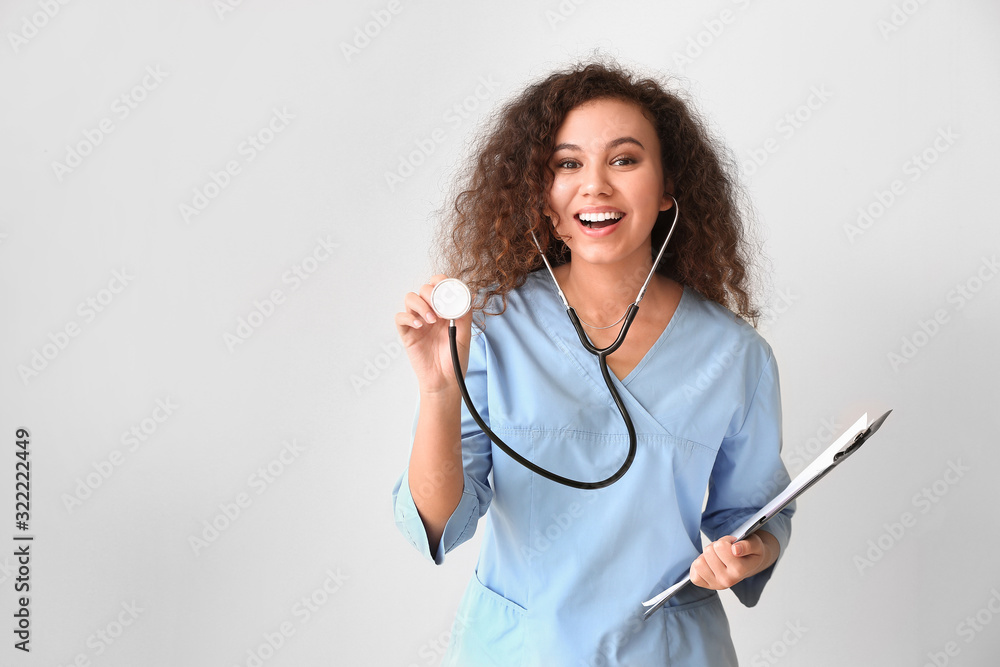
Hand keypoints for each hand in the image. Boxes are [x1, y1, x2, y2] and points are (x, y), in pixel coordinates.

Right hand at [394, 275, 473, 394]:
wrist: (445, 381)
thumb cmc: (455, 360)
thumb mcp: (465, 336)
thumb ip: (465, 316)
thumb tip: (466, 297)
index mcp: (445, 311)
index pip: (439, 286)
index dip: (440, 281)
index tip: (446, 287)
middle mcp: (430, 313)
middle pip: (423, 289)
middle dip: (430, 293)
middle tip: (439, 307)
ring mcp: (417, 322)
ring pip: (410, 298)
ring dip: (420, 304)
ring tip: (431, 320)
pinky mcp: (407, 334)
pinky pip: (400, 317)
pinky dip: (408, 317)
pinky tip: (419, 326)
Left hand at [689, 531, 778, 590]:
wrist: (750, 565)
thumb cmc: (750, 553)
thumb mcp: (754, 544)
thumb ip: (747, 546)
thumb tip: (735, 550)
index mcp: (739, 571)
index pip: (720, 546)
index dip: (726, 540)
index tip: (733, 545)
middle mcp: (727, 581)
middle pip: (708, 552)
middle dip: (716, 547)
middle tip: (726, 552)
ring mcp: (716, 584)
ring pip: (699, 562)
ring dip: (707, 556)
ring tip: (718, 557)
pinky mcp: (706, 585)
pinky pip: (694, 570)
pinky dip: (700, 563)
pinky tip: (710, 564)